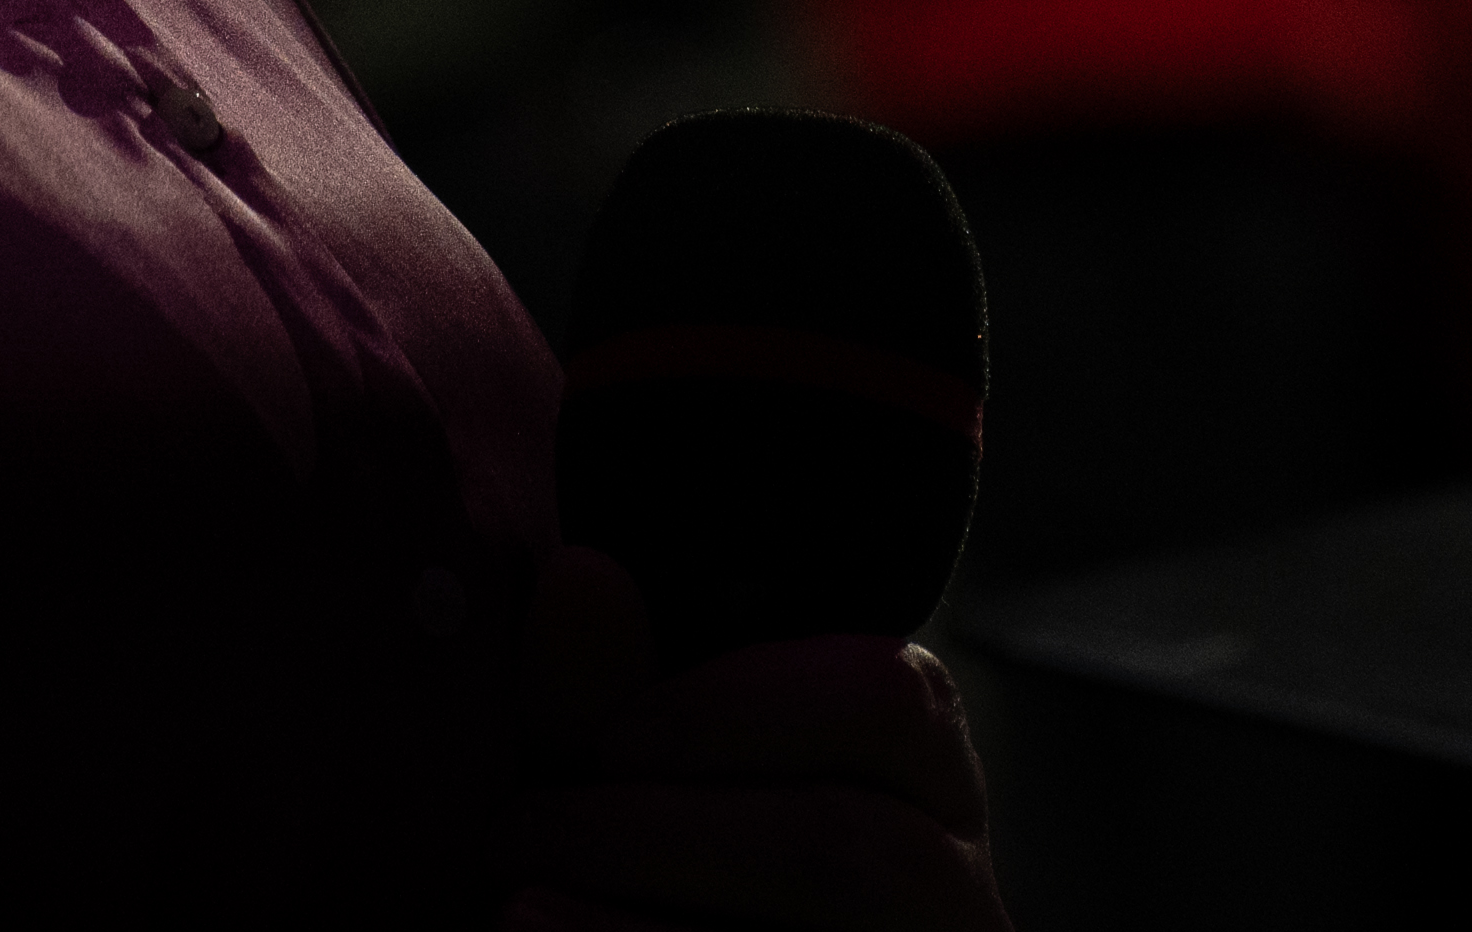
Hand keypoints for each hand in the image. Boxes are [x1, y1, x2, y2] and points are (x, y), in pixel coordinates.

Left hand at [505, 547, 1006, 931]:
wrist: (646, 925)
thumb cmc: (638, 863)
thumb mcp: (622, 776)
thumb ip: (606, 694)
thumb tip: (582, 575)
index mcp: (920, 777)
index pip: (894, 699)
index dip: (742, 706)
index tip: (616, 739)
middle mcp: (951, 883)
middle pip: (849, 845)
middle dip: (660, 833)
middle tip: (526, 832)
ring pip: (808, 921)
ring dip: (635, 914)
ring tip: (520, 902)